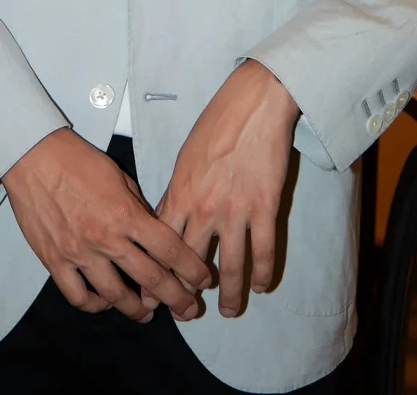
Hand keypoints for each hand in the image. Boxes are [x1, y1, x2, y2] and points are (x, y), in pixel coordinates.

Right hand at [2, 128, 210, 323]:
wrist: (35, 157)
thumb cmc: (77, 160)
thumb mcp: (119, 176)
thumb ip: (138, 207)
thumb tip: (151, 230)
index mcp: (127, 215)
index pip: (170, 250)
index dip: (191, 269)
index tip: (202, 280)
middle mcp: (107, 239)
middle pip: (151, 280)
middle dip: (176, 298)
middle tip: (188, 309)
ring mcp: (80, 253)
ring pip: (116, 296)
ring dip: (137, 310)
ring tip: (147, 315)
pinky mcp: (56, 261)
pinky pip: (78, 296)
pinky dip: (94, 305)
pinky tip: (104, 303)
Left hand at [144, 61, 299, 319]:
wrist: (252, 104)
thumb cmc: (216, 124)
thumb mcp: (185, 158)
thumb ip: (177, 192)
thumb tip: (169, 220)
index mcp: (180, 193)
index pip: (161, 245)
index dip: (156, 274)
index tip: (153, 296)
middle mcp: (204, 208)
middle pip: (192, 263)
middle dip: (189, 294)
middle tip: (189, 312)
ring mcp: (235, 211)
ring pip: (231, 267)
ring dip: (231, 295)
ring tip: (230, 311)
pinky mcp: (264, 207)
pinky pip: (263, 251)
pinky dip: (262, 274)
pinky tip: (260, 286)